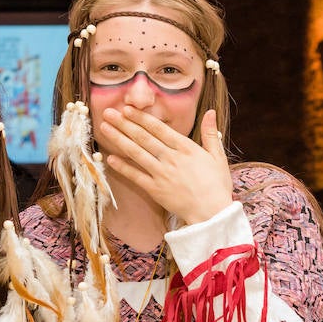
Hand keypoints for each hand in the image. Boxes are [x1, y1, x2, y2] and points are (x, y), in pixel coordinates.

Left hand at [98, 107, 231, 224]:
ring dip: (119, 139)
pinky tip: (110, 158)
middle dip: (124, 124)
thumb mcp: (217, 156)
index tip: (127, 109)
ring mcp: (161, 174)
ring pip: (136, 153)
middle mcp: (171, 158)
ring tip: (105, 128)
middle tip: (108, 112)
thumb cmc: (217, 185)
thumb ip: (210, 133)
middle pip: (143, 138)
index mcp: (186, 148)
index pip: (159, 129)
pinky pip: (136, 176)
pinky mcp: (155, 190)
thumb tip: (210, 111)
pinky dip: (123, 167)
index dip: (141, 118)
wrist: (212, 213)